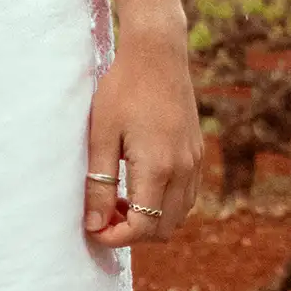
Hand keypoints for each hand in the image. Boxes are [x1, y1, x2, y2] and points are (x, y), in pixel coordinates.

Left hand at [83, 21, 201, 249]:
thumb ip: (99, 184)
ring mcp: (194, 162)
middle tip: (103, 214)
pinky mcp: (196, 153)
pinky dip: (163, 204)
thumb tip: (94, 225)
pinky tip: (138, 186)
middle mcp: (183, 169)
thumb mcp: (101, 137)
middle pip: (163, 230)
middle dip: (132, 233)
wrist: (157, 53)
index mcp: (158, 168)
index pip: (142, 227)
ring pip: (177, 216)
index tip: (93, 228)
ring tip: (118, 200)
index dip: (116, 238)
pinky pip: (186, 197)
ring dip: (149, 219)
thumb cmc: (123, 89)